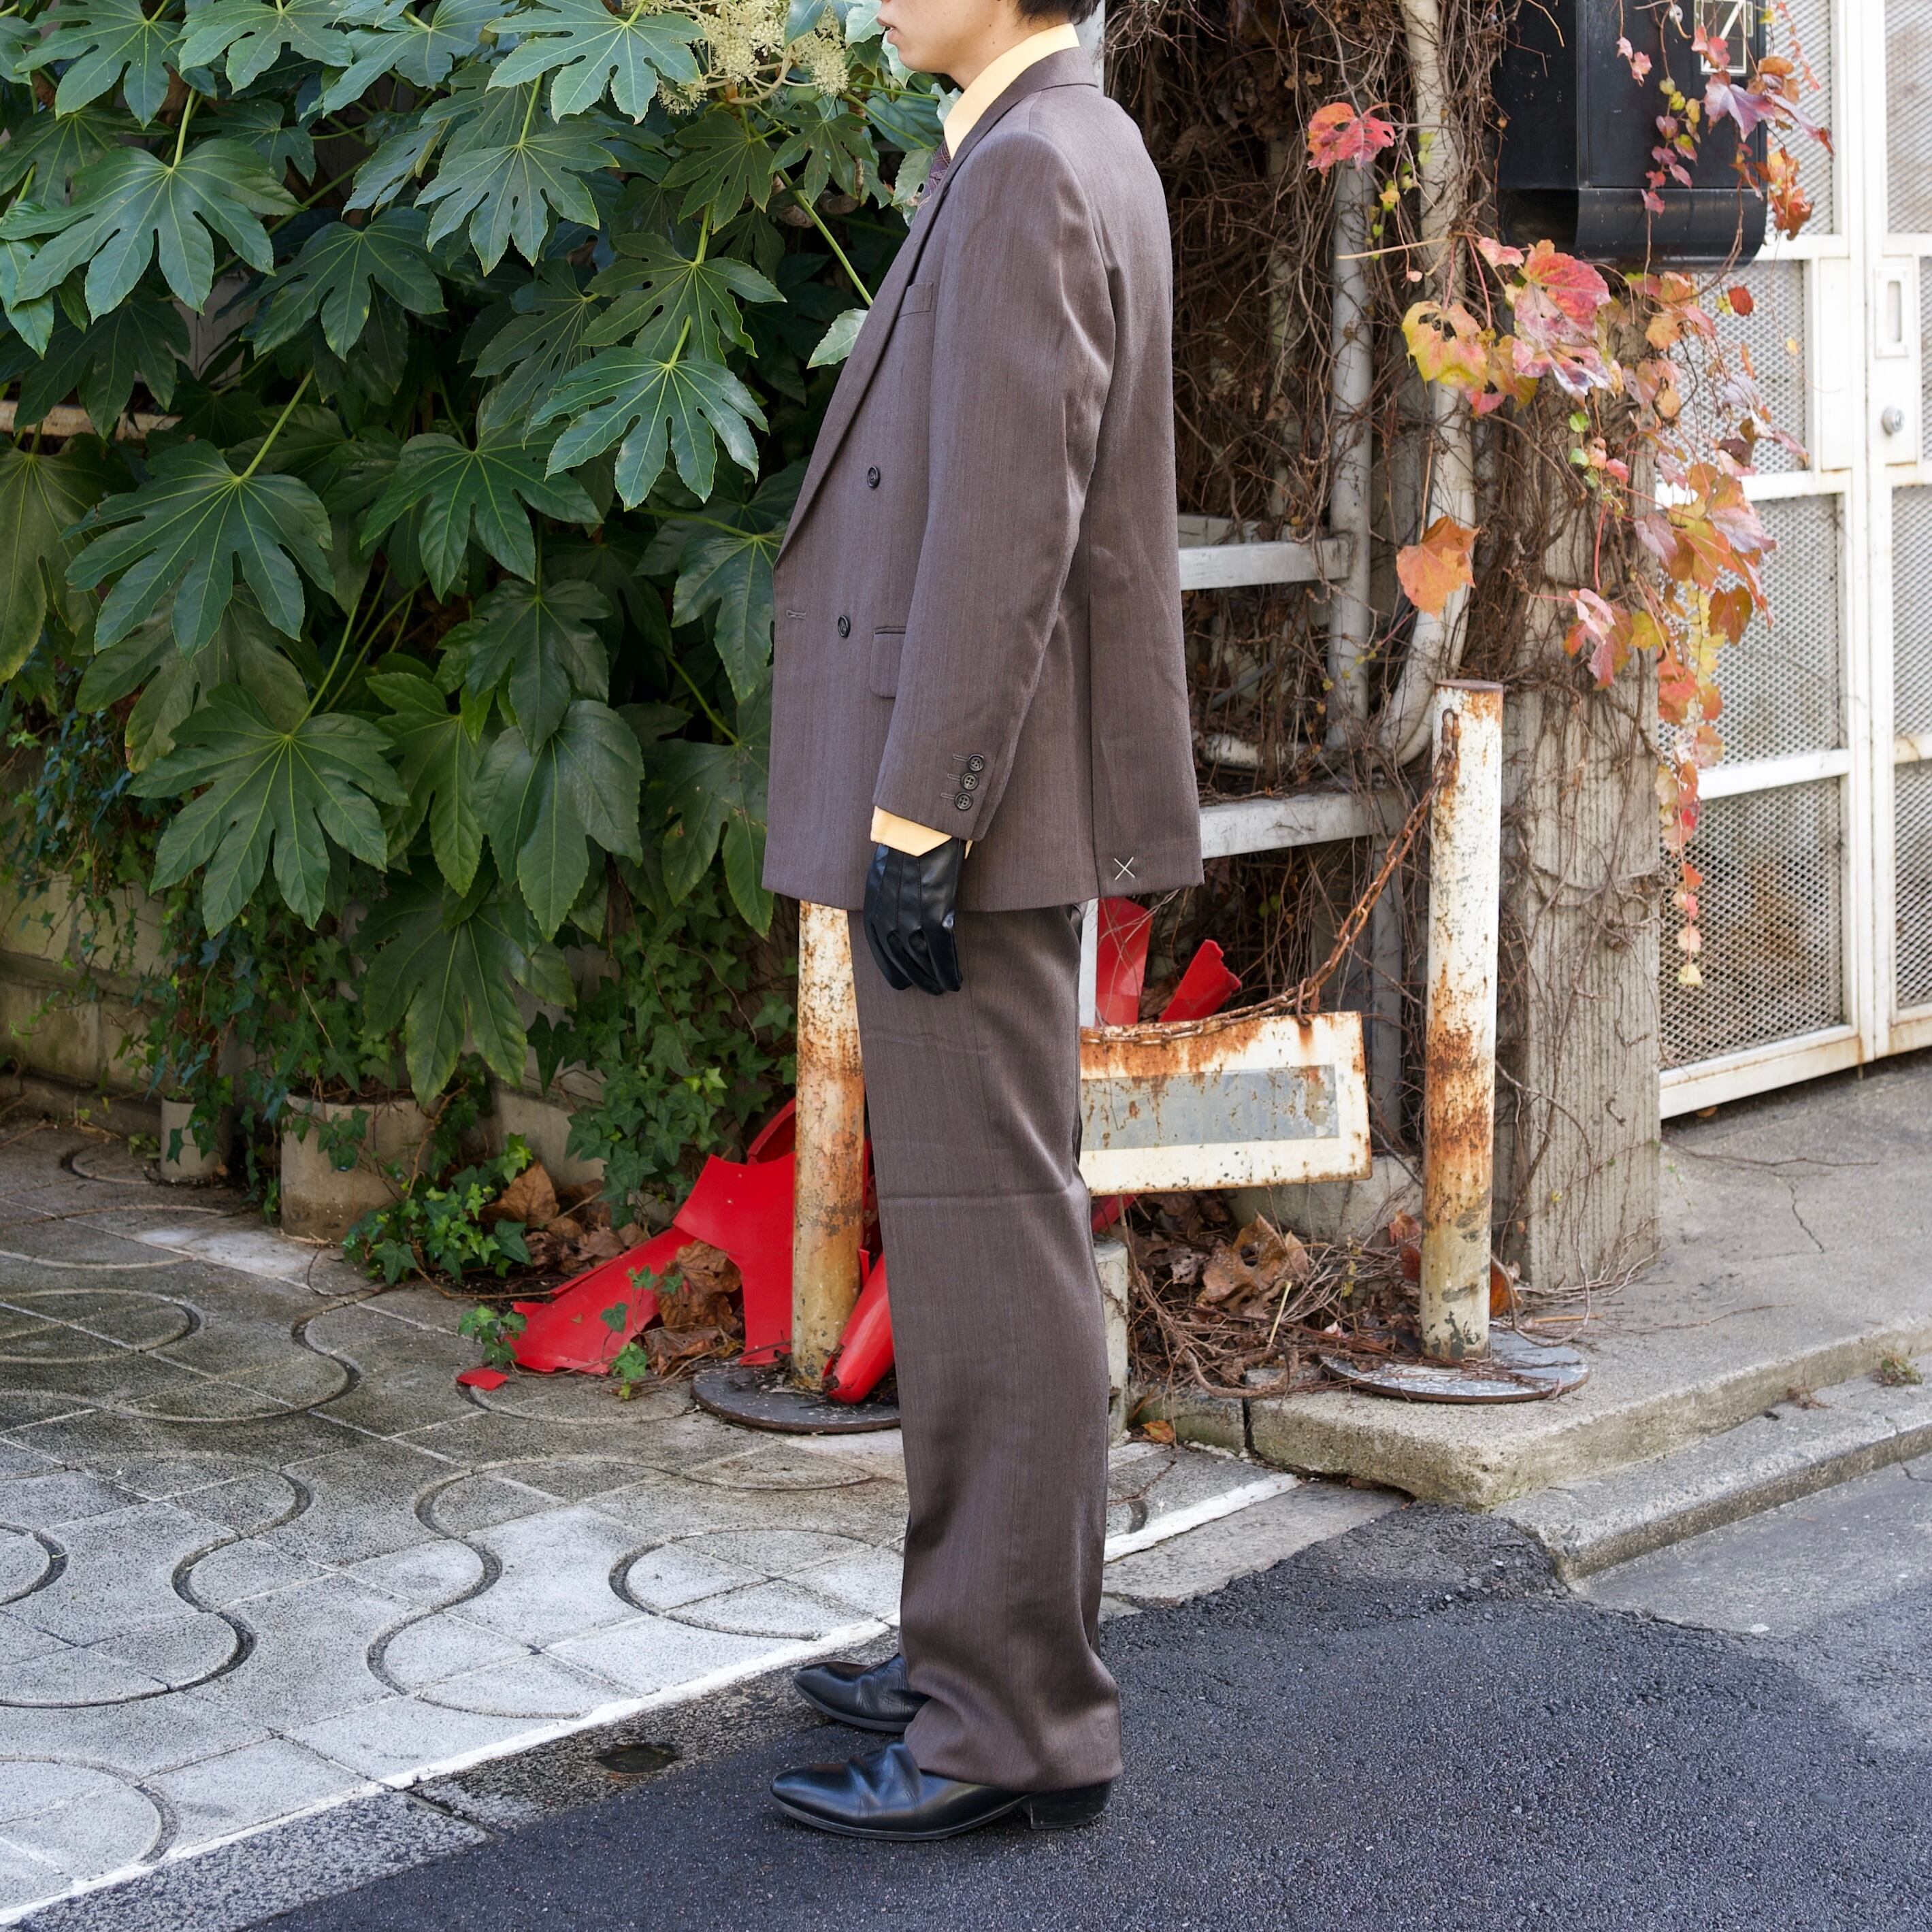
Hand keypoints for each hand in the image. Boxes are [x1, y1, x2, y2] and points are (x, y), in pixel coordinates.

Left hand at [862, 838, 963, 995]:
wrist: (922, 826)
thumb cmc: (907, 845)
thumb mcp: (884, 873)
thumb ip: (885, 898)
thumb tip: (893, 915)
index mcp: (874, 908)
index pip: (881, 951)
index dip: (893, 970)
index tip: (902, 983)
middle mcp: (889, 918)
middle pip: (901, 961)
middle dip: (916, 979)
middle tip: (930, 990)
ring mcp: (912, 918)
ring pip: (923, 960)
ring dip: (935, 979)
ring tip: (945, 987)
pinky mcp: (936, 914)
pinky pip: (943, 952)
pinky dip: (950, 969)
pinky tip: (956, 979)